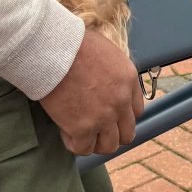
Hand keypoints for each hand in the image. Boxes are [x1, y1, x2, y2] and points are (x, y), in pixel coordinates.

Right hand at [40, 30, 144, 155]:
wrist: (54, 49)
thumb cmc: (74, 43)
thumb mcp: (107, 51)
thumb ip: (113, 71)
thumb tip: (105, 78)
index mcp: (129, 81)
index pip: (137, 111)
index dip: (121, 116)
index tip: (109, 115)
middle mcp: (121, 102)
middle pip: (126, 133)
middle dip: (111, 133)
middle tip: (94, 128)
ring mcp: (104, 117)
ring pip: (109, 146)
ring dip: (95, 142)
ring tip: (80, 133)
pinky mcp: (82, 128)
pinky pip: (83, 148)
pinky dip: (75, 144)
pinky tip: (66, 132)